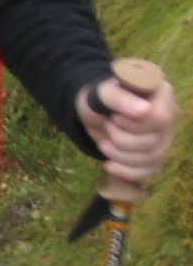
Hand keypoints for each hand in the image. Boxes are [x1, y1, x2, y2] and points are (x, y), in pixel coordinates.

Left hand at [77, 70, 178, 192]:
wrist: (95, 111)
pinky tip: (109, 166)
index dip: (135, 125)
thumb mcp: (103, 93)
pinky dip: (127, 172)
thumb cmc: (101, 98)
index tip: (114, 118)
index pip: (161, 119)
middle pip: (153, 142)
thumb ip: (120, 98)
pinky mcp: (155, 155)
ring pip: (152, 159)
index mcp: (162, 96)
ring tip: (103, 143)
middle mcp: (170, 118)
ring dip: (120, 155)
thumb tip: (145, 111)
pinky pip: (148, 171)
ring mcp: (165, 138)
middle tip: (107, 126)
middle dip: (121, 140)